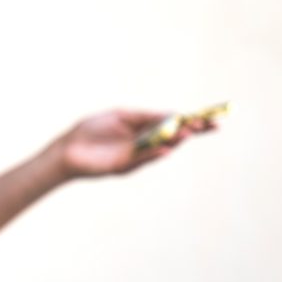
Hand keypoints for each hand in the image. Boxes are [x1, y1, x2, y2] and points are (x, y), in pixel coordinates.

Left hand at [53, 109, 214, 178]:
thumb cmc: (92, 129)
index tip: (212, 116)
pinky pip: (143, 158)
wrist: (68, 148)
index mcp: (144, 127)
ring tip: (190, 132)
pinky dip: (155, 153)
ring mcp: (136, 155)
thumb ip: (146, 117)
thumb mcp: (122, 116)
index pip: (173, 123)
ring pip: (161, 148)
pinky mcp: (125, 166)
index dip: (192, 120)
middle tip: (213, 126)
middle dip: (193, 131)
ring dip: (176, 140)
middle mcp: (144, 142)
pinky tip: (167, 148)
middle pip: (174, 136)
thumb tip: (173, 115)